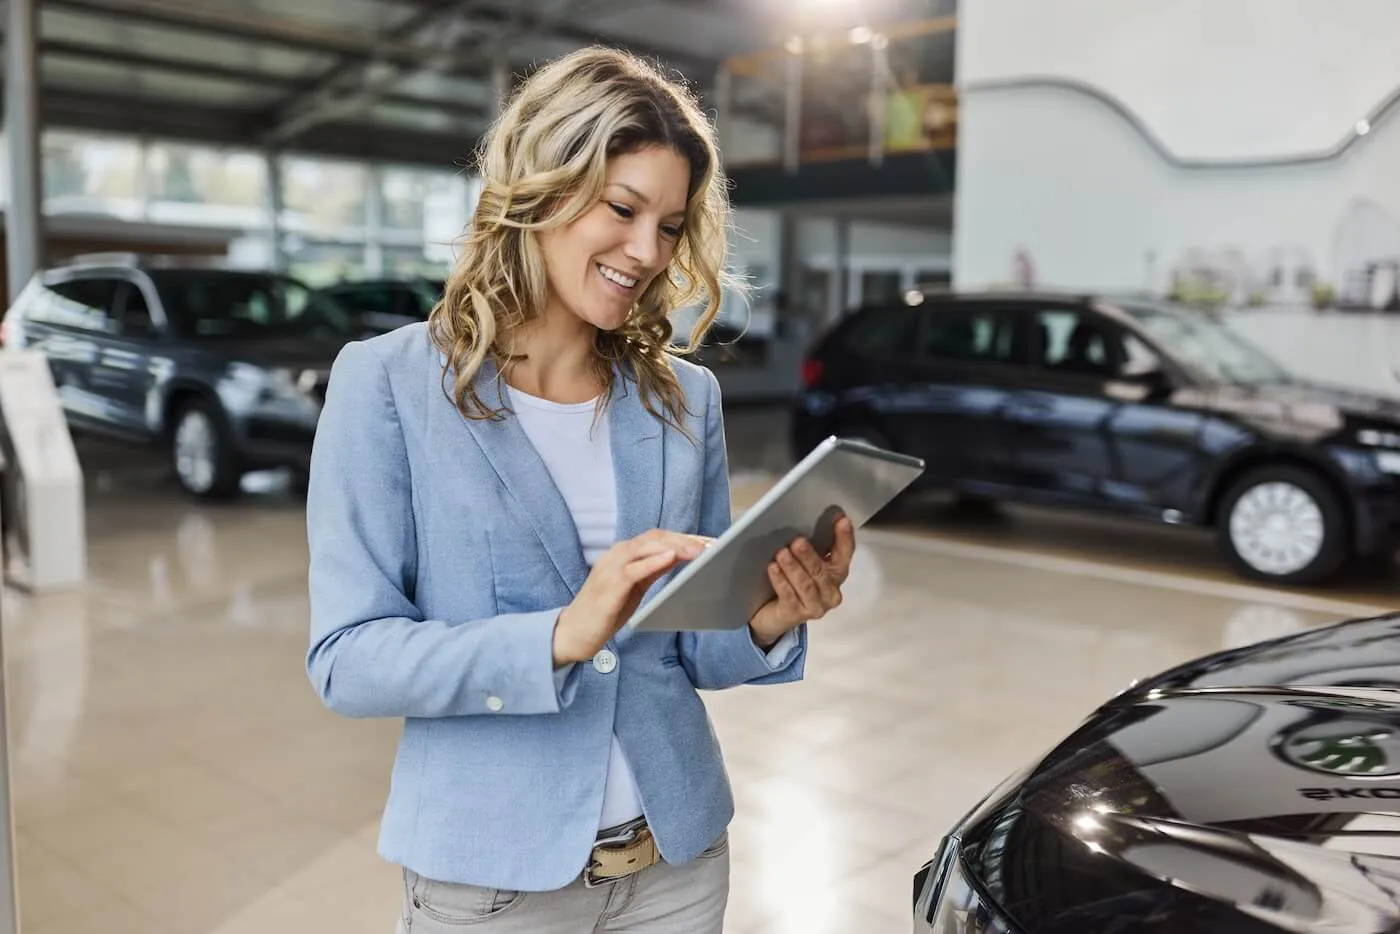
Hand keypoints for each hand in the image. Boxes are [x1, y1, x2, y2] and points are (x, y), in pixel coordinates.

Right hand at [553, 529, 709, 666]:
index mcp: (624, 553)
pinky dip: (653, 561)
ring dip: (675, 547)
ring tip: (699, 550)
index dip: (685, 538)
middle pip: (655, 538)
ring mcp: (611, 567)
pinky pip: (634, 569)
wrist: (573, 632)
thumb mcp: (635, 587)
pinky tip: (671, 558)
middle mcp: (617, 554)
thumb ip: (652, 569)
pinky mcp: (609, 585)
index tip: (709, 542)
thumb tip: (678, 556)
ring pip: (646, 547)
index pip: (658, 538)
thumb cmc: (605, 610)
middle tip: (711, 545)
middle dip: (685, 539)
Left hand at [748, 515, 856, 647]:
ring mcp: (815, 606)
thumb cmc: (790, 582)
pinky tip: (773, 569)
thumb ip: (809, 545)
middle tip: (797, 542)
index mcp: (836, 573)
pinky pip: (789, 596)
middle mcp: (830, 592)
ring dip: (793, 568)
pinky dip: (781, 581)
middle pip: (822, 572)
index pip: (844, 554)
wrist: (770, 613)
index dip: (844, 537)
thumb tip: (804, 521)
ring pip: (806, 585)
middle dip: (809, 556)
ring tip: (782, 554)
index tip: (841, 520)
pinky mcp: (796, 615)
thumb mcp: (802, 561)